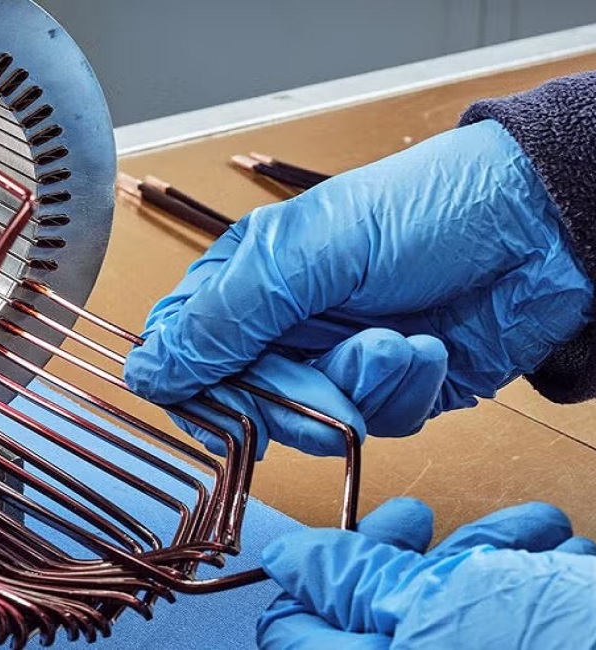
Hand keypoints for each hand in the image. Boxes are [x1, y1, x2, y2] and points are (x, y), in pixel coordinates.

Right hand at [125, 120, 592, 458]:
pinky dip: (399, 396)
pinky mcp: (382, 392)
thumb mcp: (307, 254)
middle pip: (238, 400)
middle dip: (288, 400)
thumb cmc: (419, 213)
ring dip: (354, 391)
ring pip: (302, 421)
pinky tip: (424, 352)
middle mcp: (279, 324)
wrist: (537, 230)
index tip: (221, 409)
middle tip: (332, 386)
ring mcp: (329, 361)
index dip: (193, 388)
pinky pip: (367, 425)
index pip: (181, 349)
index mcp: (245, 278)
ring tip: (397, 345)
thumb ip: (225, 318)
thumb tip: (145, 373)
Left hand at [257, 498, 595, 648]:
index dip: (308, 577)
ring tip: (536, 526)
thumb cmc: (552, 648)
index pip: (294, 632)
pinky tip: (568, 553)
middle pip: (372, 617)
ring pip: (447, 613)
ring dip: (485, 557)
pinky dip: (528, 582)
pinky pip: (498, 622)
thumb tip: (291, 562)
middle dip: (400, 554)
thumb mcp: (442, 605)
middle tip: (416, 515)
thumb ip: (356, 581)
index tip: (337, 531)